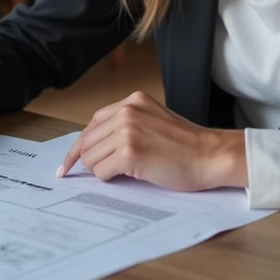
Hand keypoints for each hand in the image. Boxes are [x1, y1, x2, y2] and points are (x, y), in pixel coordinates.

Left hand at [57, 91, 246, 191]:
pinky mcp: (129, 153)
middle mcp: (127, 111)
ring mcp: (127, 131)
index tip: (68, 163)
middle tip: (107, 171)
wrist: (211, 155)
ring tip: (127, 170)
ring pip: (91, 157)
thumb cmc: (188, 145)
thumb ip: (128, 124)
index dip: (80, 146)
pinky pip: (101, 171)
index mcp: (132, 101)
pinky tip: (129, 175)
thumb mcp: (155, 120)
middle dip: (93, 160)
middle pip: (87, 141)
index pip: (93, 123)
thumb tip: (97, 145)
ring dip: (103, 169)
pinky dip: (110, 178)